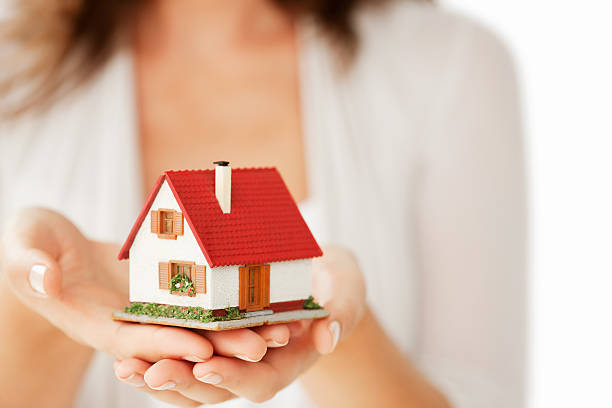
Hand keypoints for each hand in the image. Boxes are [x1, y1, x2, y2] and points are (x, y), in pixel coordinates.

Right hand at [0, 208, 288, 380]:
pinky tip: (266, 303)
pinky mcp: (164, 295)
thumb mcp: (24, 245)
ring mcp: (148, 312)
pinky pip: (201, 304)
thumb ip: (29, 264)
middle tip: (264, 343)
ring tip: (280, 329)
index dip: (166, 346)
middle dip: (219, 346)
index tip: (203, 348)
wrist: (54, 245)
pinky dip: (231, 307)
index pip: (133, 342)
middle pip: (177, 342)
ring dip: (237, 332)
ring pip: (198, 327)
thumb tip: (43, 279)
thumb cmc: (32, 243)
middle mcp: (126, 325)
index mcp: (92, 322)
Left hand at [113, 246, 366, 405]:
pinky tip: (127, 351)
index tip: (206, 367)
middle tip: (150, 373)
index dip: (234, 377)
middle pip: (216, 386)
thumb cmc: (338, 282)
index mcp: (288, 360)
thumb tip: (328, 337)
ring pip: (191, 376)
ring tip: (125, 368)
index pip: (259, 379)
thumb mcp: (347, 289)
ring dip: (158, 375)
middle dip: (183, 382)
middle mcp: (256, 365)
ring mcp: (232, 354)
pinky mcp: (213, 337)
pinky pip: (183, 352)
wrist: (320, 278)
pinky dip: (156, 354)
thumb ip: (343, 311)